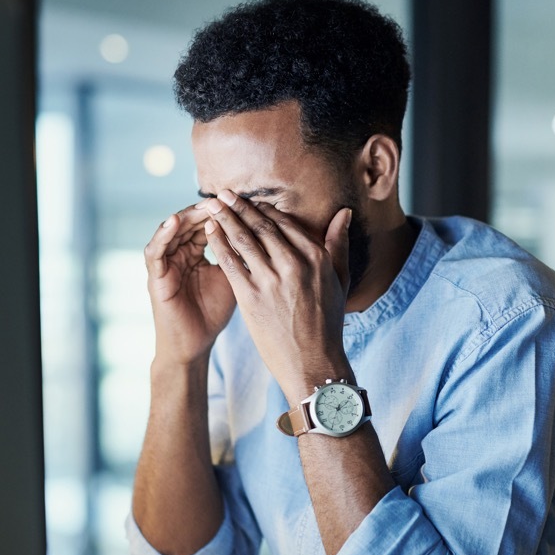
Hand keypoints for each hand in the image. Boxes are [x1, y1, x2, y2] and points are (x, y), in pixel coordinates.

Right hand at [144, 201, 237, 364]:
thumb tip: (266, 233)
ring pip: (172, 230)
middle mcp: (178, 253)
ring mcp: (164, 263)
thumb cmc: (213, 313)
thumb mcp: (232, 279)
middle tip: (226, 196)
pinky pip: (155, 250)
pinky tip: (174, 220)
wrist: (194, 345)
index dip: (225, 212)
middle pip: (191, 222)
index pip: (209, 224)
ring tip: (204, 204)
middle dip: (208, 209)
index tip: (243, 201)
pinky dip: (163, 234)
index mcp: (196, 252)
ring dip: (187, 215)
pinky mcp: (154, 276)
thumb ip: (239, 255)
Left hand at [201, 191, 352, 400]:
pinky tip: (209, 231)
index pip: (285, 224)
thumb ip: (338, 244)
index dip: (264, 209)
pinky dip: (219, 243)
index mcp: (316, 258)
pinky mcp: (251, 296)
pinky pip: (231, 262)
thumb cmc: (327, 323)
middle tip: (224, 192)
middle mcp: (294, 264)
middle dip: (239, 207)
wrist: (312, 362)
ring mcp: (271, 280)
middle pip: (261, 227)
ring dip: (225, 218)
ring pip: (243, 240)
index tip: (250, 200)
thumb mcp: (339, 280)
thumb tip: (344, 213)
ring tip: (212, 204)